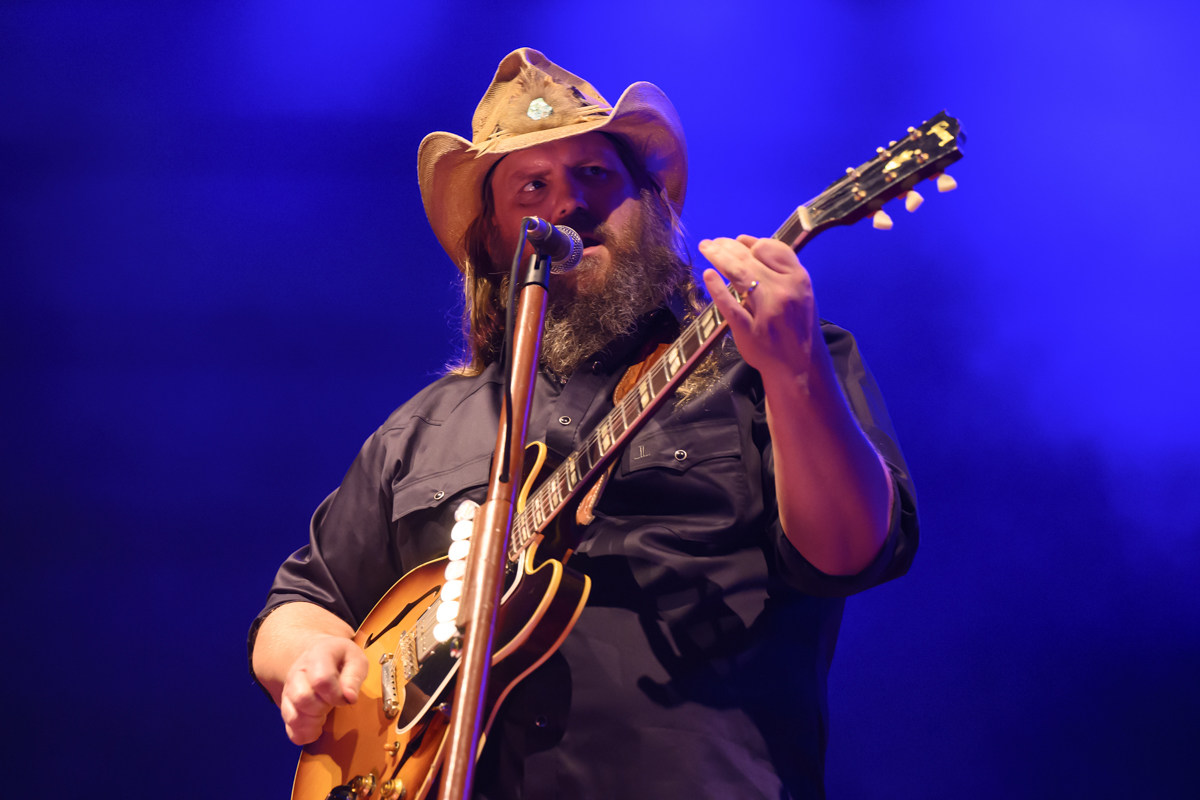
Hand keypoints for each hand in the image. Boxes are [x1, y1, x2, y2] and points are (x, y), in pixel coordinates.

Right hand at [279, 635, 368, 744]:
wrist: (318, 656)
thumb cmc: (341, 660)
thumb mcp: (356, 660)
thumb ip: (354, 676)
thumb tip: (350, 698)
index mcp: (317, 656)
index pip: (321, 680)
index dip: (336, 695)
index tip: (344, 698)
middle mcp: (297, 673)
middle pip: (302, 699)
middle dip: (322, 709)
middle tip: (332, 706)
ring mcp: (288, 691)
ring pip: (292, 716)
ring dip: (312, 724)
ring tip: (324, 717)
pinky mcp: (286, 707)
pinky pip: (289, 728)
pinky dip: (304, 734)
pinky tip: (316, 728)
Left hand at [699, 235, 820, 378]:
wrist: (800, 365)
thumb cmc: (796, 325)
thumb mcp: (799, 293)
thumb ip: (779, 270)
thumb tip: (749, 243)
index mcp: (798, 279)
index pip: (772, 249)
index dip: (751, 242)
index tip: (736, 241)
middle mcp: (783, 291)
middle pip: (750, 259)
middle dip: (727, 246)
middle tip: (712, 242)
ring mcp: (766, 311)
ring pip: (739, 275)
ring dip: (719, 257)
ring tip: (706, 248)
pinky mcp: (749, 330)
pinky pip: (729, 305)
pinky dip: (716, 288)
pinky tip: (707, 275)